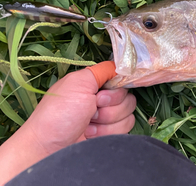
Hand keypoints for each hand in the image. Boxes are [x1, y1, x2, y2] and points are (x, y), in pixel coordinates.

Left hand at [0, 62, 135, 184]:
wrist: (49, 147)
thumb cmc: (59, 113)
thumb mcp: (77, 82)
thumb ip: (102, 70)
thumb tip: (121, 66)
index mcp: (94, 84)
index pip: (121, 78)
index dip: (116, 86)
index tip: (100, 94)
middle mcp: (102, 98)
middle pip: (128, 96)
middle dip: (110, 105)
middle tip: (91, 110)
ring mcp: (107, 117)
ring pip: (128, 112)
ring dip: (108, 120)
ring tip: (88, 124)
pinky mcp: (110, 133)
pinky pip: (126, 127)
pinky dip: (108, 131)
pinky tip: (91, 134)